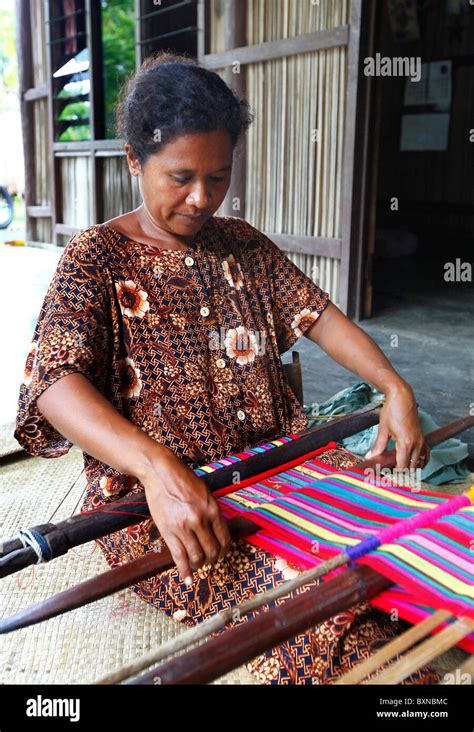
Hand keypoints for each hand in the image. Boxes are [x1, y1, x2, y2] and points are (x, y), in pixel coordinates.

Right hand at [139, 451, 230, 584]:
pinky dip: (185, 571)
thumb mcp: (205, 494)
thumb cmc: (183, 481)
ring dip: (199, 565)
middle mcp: (200, 520)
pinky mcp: (168, 531)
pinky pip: (178, 556)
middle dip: (212, 560)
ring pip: (196, 557)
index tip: (221, 555)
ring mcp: (184, 527)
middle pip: (212, 551)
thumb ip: (211, 513)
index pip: (224, 539)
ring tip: (198, 565)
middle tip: (209, 561)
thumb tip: (216, 534)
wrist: (161, 473)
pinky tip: (187, 579)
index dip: (224, 551)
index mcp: (213, 510)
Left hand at [369, 384, 429, 469]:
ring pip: (420, 462)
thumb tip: (370, 456)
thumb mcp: (383, 429)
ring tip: (400, 468)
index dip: (395, 473)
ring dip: (412, 467)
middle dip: (403, 472)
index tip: (387, 474)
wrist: (402, 397)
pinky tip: (414, 463)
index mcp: (406, 443)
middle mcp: (416, 444)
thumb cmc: (392, 411)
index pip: (403, 466)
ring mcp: (421, 440)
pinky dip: (421, 461)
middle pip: (412, 467)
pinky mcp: (422, 437)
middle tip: (391, 473)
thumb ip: (378, 446)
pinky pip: (426, 454)